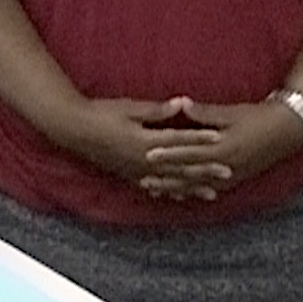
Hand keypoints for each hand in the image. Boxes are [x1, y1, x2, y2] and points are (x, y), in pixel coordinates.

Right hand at [58, 97, 223, 199]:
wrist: (74, 129)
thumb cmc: (101, 113)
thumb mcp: (130, 107)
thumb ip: (157, 110)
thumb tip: (182, 103)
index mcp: (146, 141)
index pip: (180, 141)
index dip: (201, 140)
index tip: (221, 139)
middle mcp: (144, 161)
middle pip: (180, 167)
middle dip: (205, 171)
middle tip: (228, 173)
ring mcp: (136, 171)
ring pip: (170, 183)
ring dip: (191, 188)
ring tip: (211, 194)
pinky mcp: (128, 175)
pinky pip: (153, 188)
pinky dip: (168, 193)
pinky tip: (178, 198)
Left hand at [144, 99, 302, 195]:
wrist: (285, 131)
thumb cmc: (257, 117)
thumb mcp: (231, 113)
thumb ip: (205, 113)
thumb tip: (182, 105)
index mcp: (222, 148)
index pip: (189, 152)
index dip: (167, 154)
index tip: (147, 154)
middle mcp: (225, 166)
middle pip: (189, 174)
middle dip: (166, 178)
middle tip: (143, 179)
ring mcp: (230, 176)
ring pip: (197, 186)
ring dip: (176, 189)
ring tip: (155, 191)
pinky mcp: (234, 179)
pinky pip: (209, 189)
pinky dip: (192, 192)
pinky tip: (178, 194)